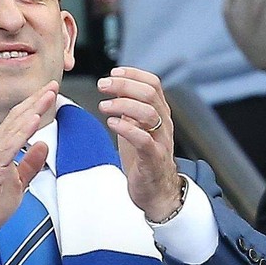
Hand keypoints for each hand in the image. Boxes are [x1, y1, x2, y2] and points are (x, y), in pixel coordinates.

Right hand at [0, 81, 58, 248]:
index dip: (35, 105)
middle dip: (36, 100)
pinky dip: (22, 132)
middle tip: (52, 84)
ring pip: (13, 127)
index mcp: (0, 150)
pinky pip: (9, 147)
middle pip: (17, 117)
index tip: (50, 92)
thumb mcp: (17, 183)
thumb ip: (30, 164)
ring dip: (32, 110)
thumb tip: (43, 145)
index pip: (19, 122)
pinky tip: (33, 120)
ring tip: (46, 95)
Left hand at [98, 67, 182, 221]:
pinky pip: (144, 139)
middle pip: (150, 94)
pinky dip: (126, 128)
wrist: (155, 192)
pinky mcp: (153, 159)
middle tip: (102, 85)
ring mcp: (160, 141)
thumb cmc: (144, 160)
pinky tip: (112, 123)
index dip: (133, 74)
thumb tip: (115, 87)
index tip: (113, 72)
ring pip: (149, 113)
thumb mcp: (135, 129)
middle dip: (124, 85)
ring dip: (123, 105)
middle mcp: (164, 125)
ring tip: (103, 106)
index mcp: (160, 114)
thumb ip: (129, 109)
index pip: (153, 84)